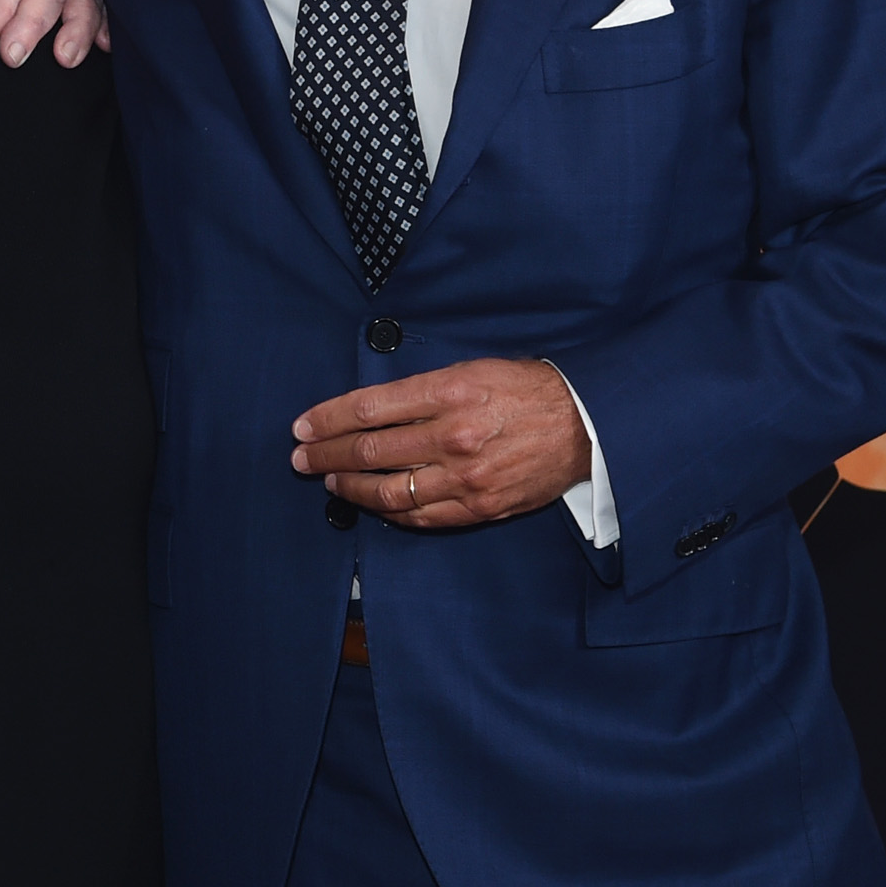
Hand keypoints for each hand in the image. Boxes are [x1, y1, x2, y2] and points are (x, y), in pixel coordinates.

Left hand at [290, 358, 590, 529]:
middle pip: (370, 450)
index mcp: (449, 392)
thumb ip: (421, 391)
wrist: (585, 423)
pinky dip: (388, 511)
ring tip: (329, 481)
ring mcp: (466, 476)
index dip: (327, 420)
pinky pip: (420, 515)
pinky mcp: (479, 506)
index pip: (369, 409)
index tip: (303, 426)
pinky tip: (371, 503)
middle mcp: (453, 435)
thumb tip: (369, 409)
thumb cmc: (526, 391)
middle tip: (300, 457)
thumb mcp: (471, 370)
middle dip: (326, 455)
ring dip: (349, 487)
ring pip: (388, 489)